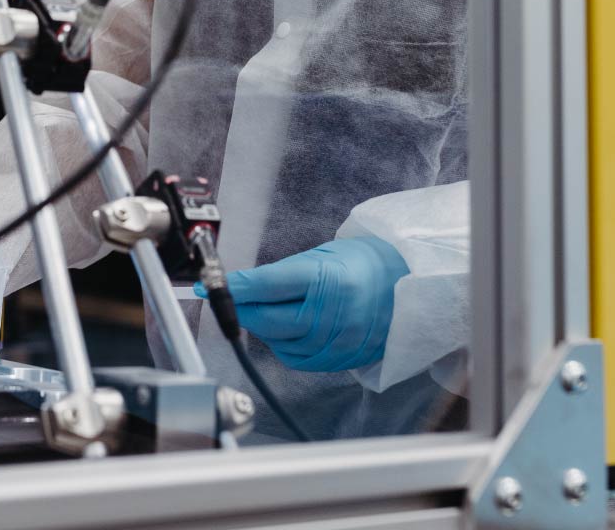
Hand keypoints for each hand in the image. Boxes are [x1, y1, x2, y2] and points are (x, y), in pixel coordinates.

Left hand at [204, 236, 408, 371]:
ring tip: (266, 305)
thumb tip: (242, 286)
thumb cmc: (362, 264)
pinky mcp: (336, 360)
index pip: (267, 284)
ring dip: (261, 324)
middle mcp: (330, 314)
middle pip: (266, 318)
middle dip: (241, 307)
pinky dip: (280, 341)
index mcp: (327, 278)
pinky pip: (292, 356)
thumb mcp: (322, 255)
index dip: (235, 286)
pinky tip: (287, 325)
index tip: (208, 284)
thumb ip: (283, 274)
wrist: (406, 288)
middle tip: (227, 296)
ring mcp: (334, 341)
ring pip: (275, 340)